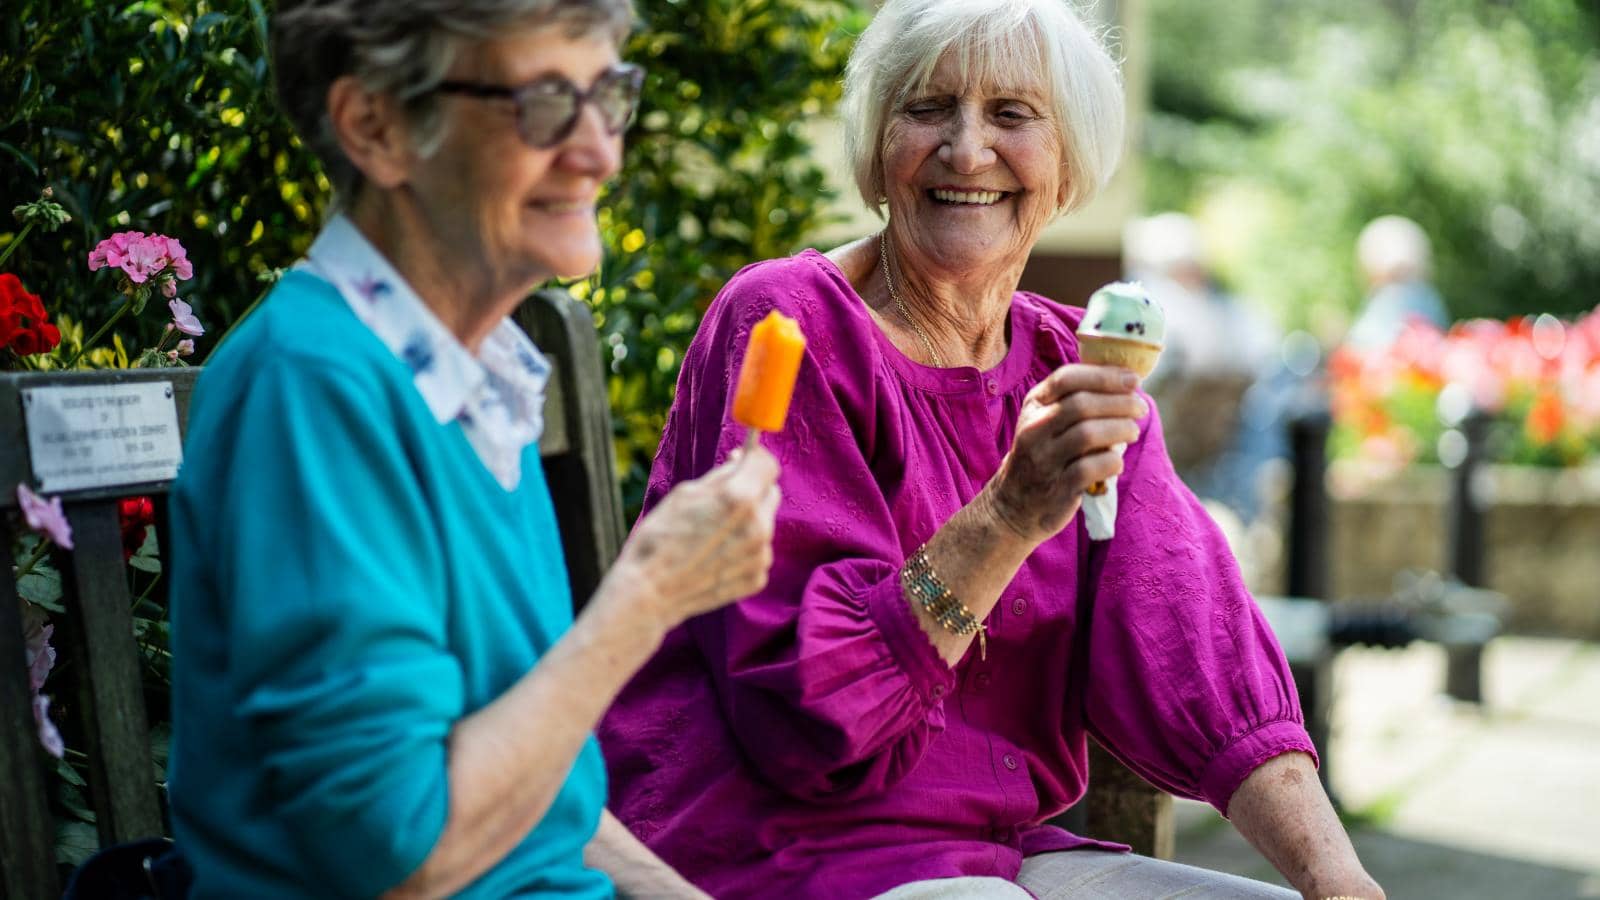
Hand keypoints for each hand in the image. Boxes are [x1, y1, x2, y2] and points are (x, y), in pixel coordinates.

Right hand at [607, 445, 780, 632]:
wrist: (650, 593)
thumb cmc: (659, 539)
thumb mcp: (685, 494)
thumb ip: (721, 476)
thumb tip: (742, 461)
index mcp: (739, 498)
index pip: (768, 465)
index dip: (755, 460)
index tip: (743, 461)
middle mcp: (759, 526)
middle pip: (770, 494)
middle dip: (752, 491)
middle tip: (722, 501)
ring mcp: (761, 555)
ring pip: (764, 524)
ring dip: (747, 522)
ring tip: (711, 536)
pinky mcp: (758, 578)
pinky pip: (758, 552)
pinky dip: (742, 550)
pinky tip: (715, 557)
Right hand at [983, 364, 1146, 543]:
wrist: (1014, 504)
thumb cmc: (1043, 454)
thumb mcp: (1046, 421)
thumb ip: (1075, 400)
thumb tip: (1125, 382)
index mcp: (1034, 406)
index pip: (1066, 379)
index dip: (1104, 376)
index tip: (1133, 380)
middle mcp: (1034, 429)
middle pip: (1081, 405)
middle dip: (1120, 403)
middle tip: (1140, 409)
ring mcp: (1043, 460)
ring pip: (1087, 434)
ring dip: (1119, 430)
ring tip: (1132, 432)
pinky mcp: (1057, 488)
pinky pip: (1091, 468)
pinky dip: (1112, 461)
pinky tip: (1116, 461)